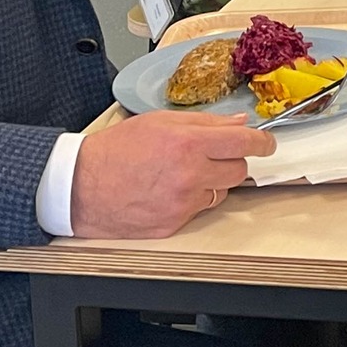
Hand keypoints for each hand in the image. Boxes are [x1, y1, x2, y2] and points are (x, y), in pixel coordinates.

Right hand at [69, 110, 274, 237]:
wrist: (80, 187)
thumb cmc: (115, 151)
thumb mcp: (159, 122)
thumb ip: (204, 122)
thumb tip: (238, 124)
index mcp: (187, 144)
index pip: (244, 144)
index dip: (262, 143)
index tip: (266, 143)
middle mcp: (189, 175)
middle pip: (238, 171)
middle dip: (231, 161)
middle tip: (210, 155)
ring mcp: (182, 204)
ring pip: (222, 192)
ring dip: (212, 183)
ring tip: (181, 173)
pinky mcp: (174, 224)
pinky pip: (199, 210)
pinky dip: (192, 201)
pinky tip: (168, 191)